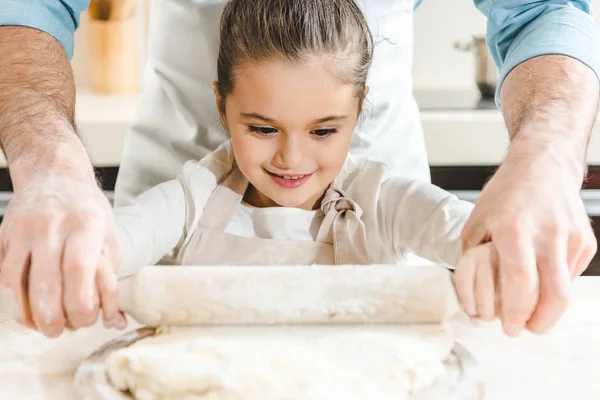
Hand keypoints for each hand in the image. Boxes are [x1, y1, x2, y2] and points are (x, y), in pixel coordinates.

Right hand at [0, 170, 125, 336]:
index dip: (81, 303)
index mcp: (85, 223)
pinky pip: (4, 276)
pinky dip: (14, 301)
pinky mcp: (5, 236)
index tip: (86, 319)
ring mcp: (24, 230)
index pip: (79, 270)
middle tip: (63, 330)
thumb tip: (115, 321)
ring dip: (30, 314)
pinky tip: (28, 311)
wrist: (54, 174)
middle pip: (46, 282)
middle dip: (54, 317)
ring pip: (17, 283)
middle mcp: (52, 226)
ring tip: (45, 326)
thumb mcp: (110, 236)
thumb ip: (110, 278)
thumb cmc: (88, 211)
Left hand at [460, 141, 595, 336]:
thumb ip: (473, 261)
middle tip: (524, 329)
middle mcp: (547, 233)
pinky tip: (541, 281)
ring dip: (549, 311)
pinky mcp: (585, 240)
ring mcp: (571, 237)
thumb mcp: (476, 222)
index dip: (515, 311)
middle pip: (554, 295)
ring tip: (531, 315)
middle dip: (539, 322)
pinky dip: (556, 287)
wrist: (541, 165)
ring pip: (567, 290)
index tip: (508, 326)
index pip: (521, 281)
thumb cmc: (504, 195)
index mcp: (514, 228)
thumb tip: (474, 303)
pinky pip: (572, 275)